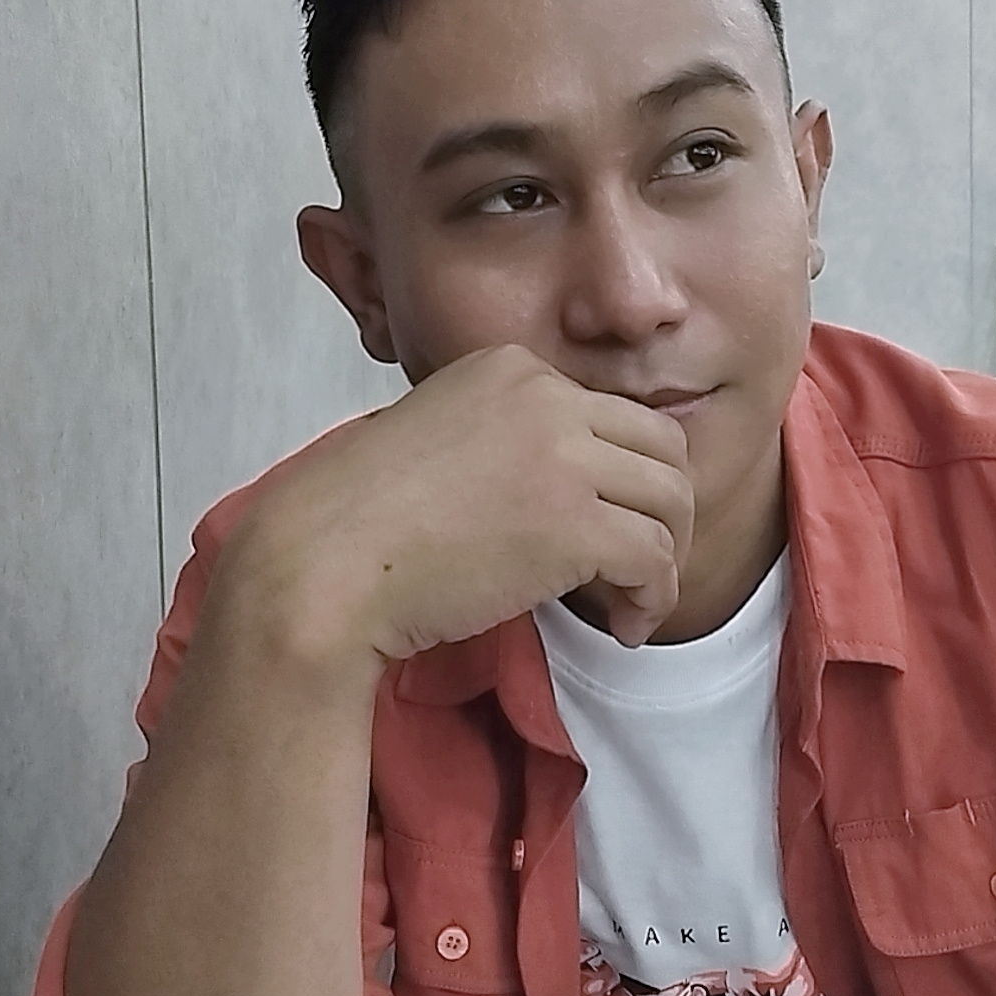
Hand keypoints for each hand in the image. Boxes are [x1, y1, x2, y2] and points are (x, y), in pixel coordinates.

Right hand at [216, 344, 694, 666]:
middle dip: (664, 512)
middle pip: (664, 447)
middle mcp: (547, 397)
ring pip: (672, 501)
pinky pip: (653, 559)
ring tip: (631, 603)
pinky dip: (653, 598)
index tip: (602, 526)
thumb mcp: (438, 438)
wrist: (323, 561)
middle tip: (636, 566)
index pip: (612, 414)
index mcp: (512, 368)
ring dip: (664, 559)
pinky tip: (624, 626)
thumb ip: (501, 438)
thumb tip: (556, 484)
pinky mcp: (574, 524)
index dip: (621, 476)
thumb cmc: (360, 519)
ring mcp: (565, 457)